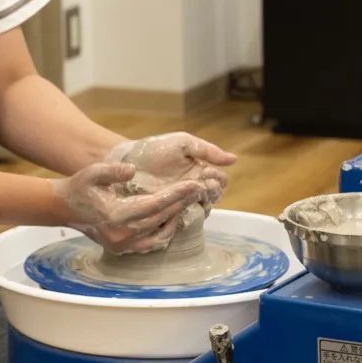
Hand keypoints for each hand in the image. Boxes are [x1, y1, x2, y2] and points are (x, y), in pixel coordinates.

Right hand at [52, 162, 206, 253]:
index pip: (155, 204)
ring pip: (160, 232)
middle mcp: (121, 234)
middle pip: (161, 218)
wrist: (63, 208)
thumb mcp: (92, 173)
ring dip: (176, 217)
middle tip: (200, 189)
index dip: (177, 194)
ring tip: (189, 201)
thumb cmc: (79, 188)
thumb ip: (112, 171)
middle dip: (182, 202)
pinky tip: (173, 217)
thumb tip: (132, 170)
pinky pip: (151, 242)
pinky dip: (165, 231)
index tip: (194, 184)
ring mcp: (122, 244)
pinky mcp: (122, 249)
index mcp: (115, 215)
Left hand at [105, 133, 234, 203]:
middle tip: (204, 187)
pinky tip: (182, 208)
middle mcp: (193, 189)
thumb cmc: (154, 149)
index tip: (210, 176)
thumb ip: (207, 150)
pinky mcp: (167, 212)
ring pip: (202, 209)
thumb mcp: (182, 144)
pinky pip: (184, 218)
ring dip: (202, 204)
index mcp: (200, 172)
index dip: (218, 180)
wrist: (126, 160)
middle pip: (214, 197)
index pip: (220, 181)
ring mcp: (180, 201)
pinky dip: (187, 214)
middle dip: (213, 193)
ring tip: (194, 196)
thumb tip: (235, 160)